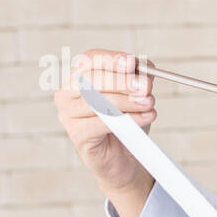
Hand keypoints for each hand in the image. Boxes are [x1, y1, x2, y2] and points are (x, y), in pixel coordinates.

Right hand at [54, 49, 156, 216]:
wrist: (126, 157)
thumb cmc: (127, 122)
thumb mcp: (136, 94)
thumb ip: (139, 77)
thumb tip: (144, 65)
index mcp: (79, 76)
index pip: (90, 59)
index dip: (110, 59)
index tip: (131, 63)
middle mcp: (67, 92)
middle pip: (91, 79)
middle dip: (123, 82)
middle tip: (147, 88)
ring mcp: (68, 114)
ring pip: (96, 101)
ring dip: (128, 102)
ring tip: (149, 105)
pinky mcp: (76, 134)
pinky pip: (101, 122)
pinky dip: (127, 119)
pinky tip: (144, 118)